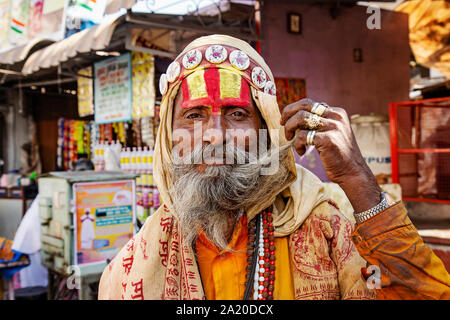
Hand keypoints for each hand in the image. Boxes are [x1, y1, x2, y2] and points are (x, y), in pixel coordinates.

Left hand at [280, 98, 381, 212]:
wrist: (352, 172)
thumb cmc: (337, 155)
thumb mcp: (330, 134)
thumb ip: (318, 124)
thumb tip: (294, 119)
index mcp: (337, 113)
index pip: (309, 103)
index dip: (293, 110)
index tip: (285, 120)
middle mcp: (336, 117)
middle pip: (304, 105)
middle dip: (288, 114)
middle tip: (283, 126)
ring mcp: (333, 127)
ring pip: (301, 118)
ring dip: (290, 128)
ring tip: (291, 140)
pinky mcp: (328, 140)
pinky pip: (302, 136)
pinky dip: (297, 144)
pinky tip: (302, 152)